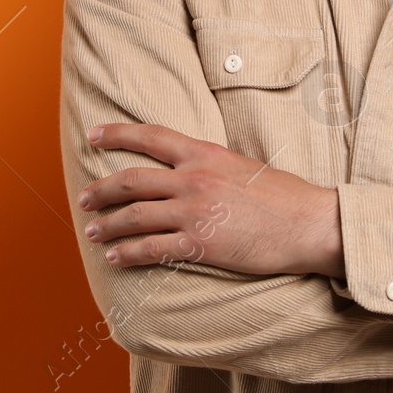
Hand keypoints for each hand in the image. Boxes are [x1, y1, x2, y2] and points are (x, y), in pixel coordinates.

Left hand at [78, 123, 342, 277]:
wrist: (308, 223)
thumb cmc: (282, 196)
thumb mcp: (241, 165)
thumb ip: (209, 165)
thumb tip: (186, 170)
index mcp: (204, 153)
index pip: (150, 136)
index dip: (117, 134)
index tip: (94, 135)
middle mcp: (193, 178)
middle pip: (132, 180)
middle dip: (101, 190)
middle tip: (83, 198)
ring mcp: (195, 211)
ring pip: (136, 216)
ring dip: (108, 224)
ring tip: (93, 231)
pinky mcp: (200, 244)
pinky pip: (153, 249)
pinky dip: (128, 253)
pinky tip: (116, 257)